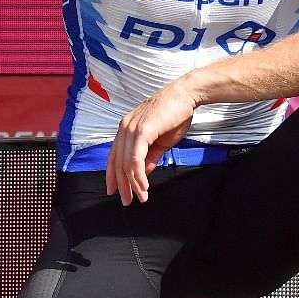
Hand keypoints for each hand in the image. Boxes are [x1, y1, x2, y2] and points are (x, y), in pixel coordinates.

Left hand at [106, 85, 197, 205]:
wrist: (186, 96)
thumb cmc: (175, 115)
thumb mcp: (160, 141)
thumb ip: (149, 157)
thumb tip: (142, 173)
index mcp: (126, 129)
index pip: (114, 156)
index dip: (112, 175)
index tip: (114, 190)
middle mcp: (124, 128)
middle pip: (118, 162)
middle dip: (122, 184)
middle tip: (127, 201)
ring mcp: (131, 129)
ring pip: (126, 163)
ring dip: (133, 183)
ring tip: (140, 197)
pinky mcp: (141, 131)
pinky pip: (135, 159)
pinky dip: (138, 175)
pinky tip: (143, 186)